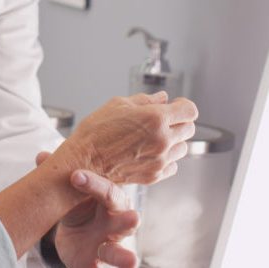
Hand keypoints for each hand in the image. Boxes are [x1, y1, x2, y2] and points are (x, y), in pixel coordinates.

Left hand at [55, 169, 138, 267]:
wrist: (74, 234)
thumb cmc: (79, 204)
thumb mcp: (70, 190)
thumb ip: (59, 176)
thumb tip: (42, 157)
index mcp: (110, 198)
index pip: (107, 189)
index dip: (92, 183)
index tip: (74, 176)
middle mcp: (116, 222)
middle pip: (125, 220)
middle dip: (128, 220)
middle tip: (134, 217)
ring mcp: (109, 245)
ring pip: (119, 251)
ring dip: (124, 256)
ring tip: (131, 260)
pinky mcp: (97, 262)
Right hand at [60, 91, 197, 184]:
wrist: (84, 162)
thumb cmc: (96, 131)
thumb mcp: (118, 104)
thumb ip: (145, 100)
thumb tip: (162, 98)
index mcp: (155, 118)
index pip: (189, 110)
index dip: (183, 105)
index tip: (176, 105)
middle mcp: (162, 140)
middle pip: (189, 128)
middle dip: (178, 121)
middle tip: (163, 119)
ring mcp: (160, 160)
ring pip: (183, 148)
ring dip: (173, 140)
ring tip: (153, 136)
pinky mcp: (155, 175)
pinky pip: (173, 165)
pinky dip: (166, 157)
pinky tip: (149, 151)